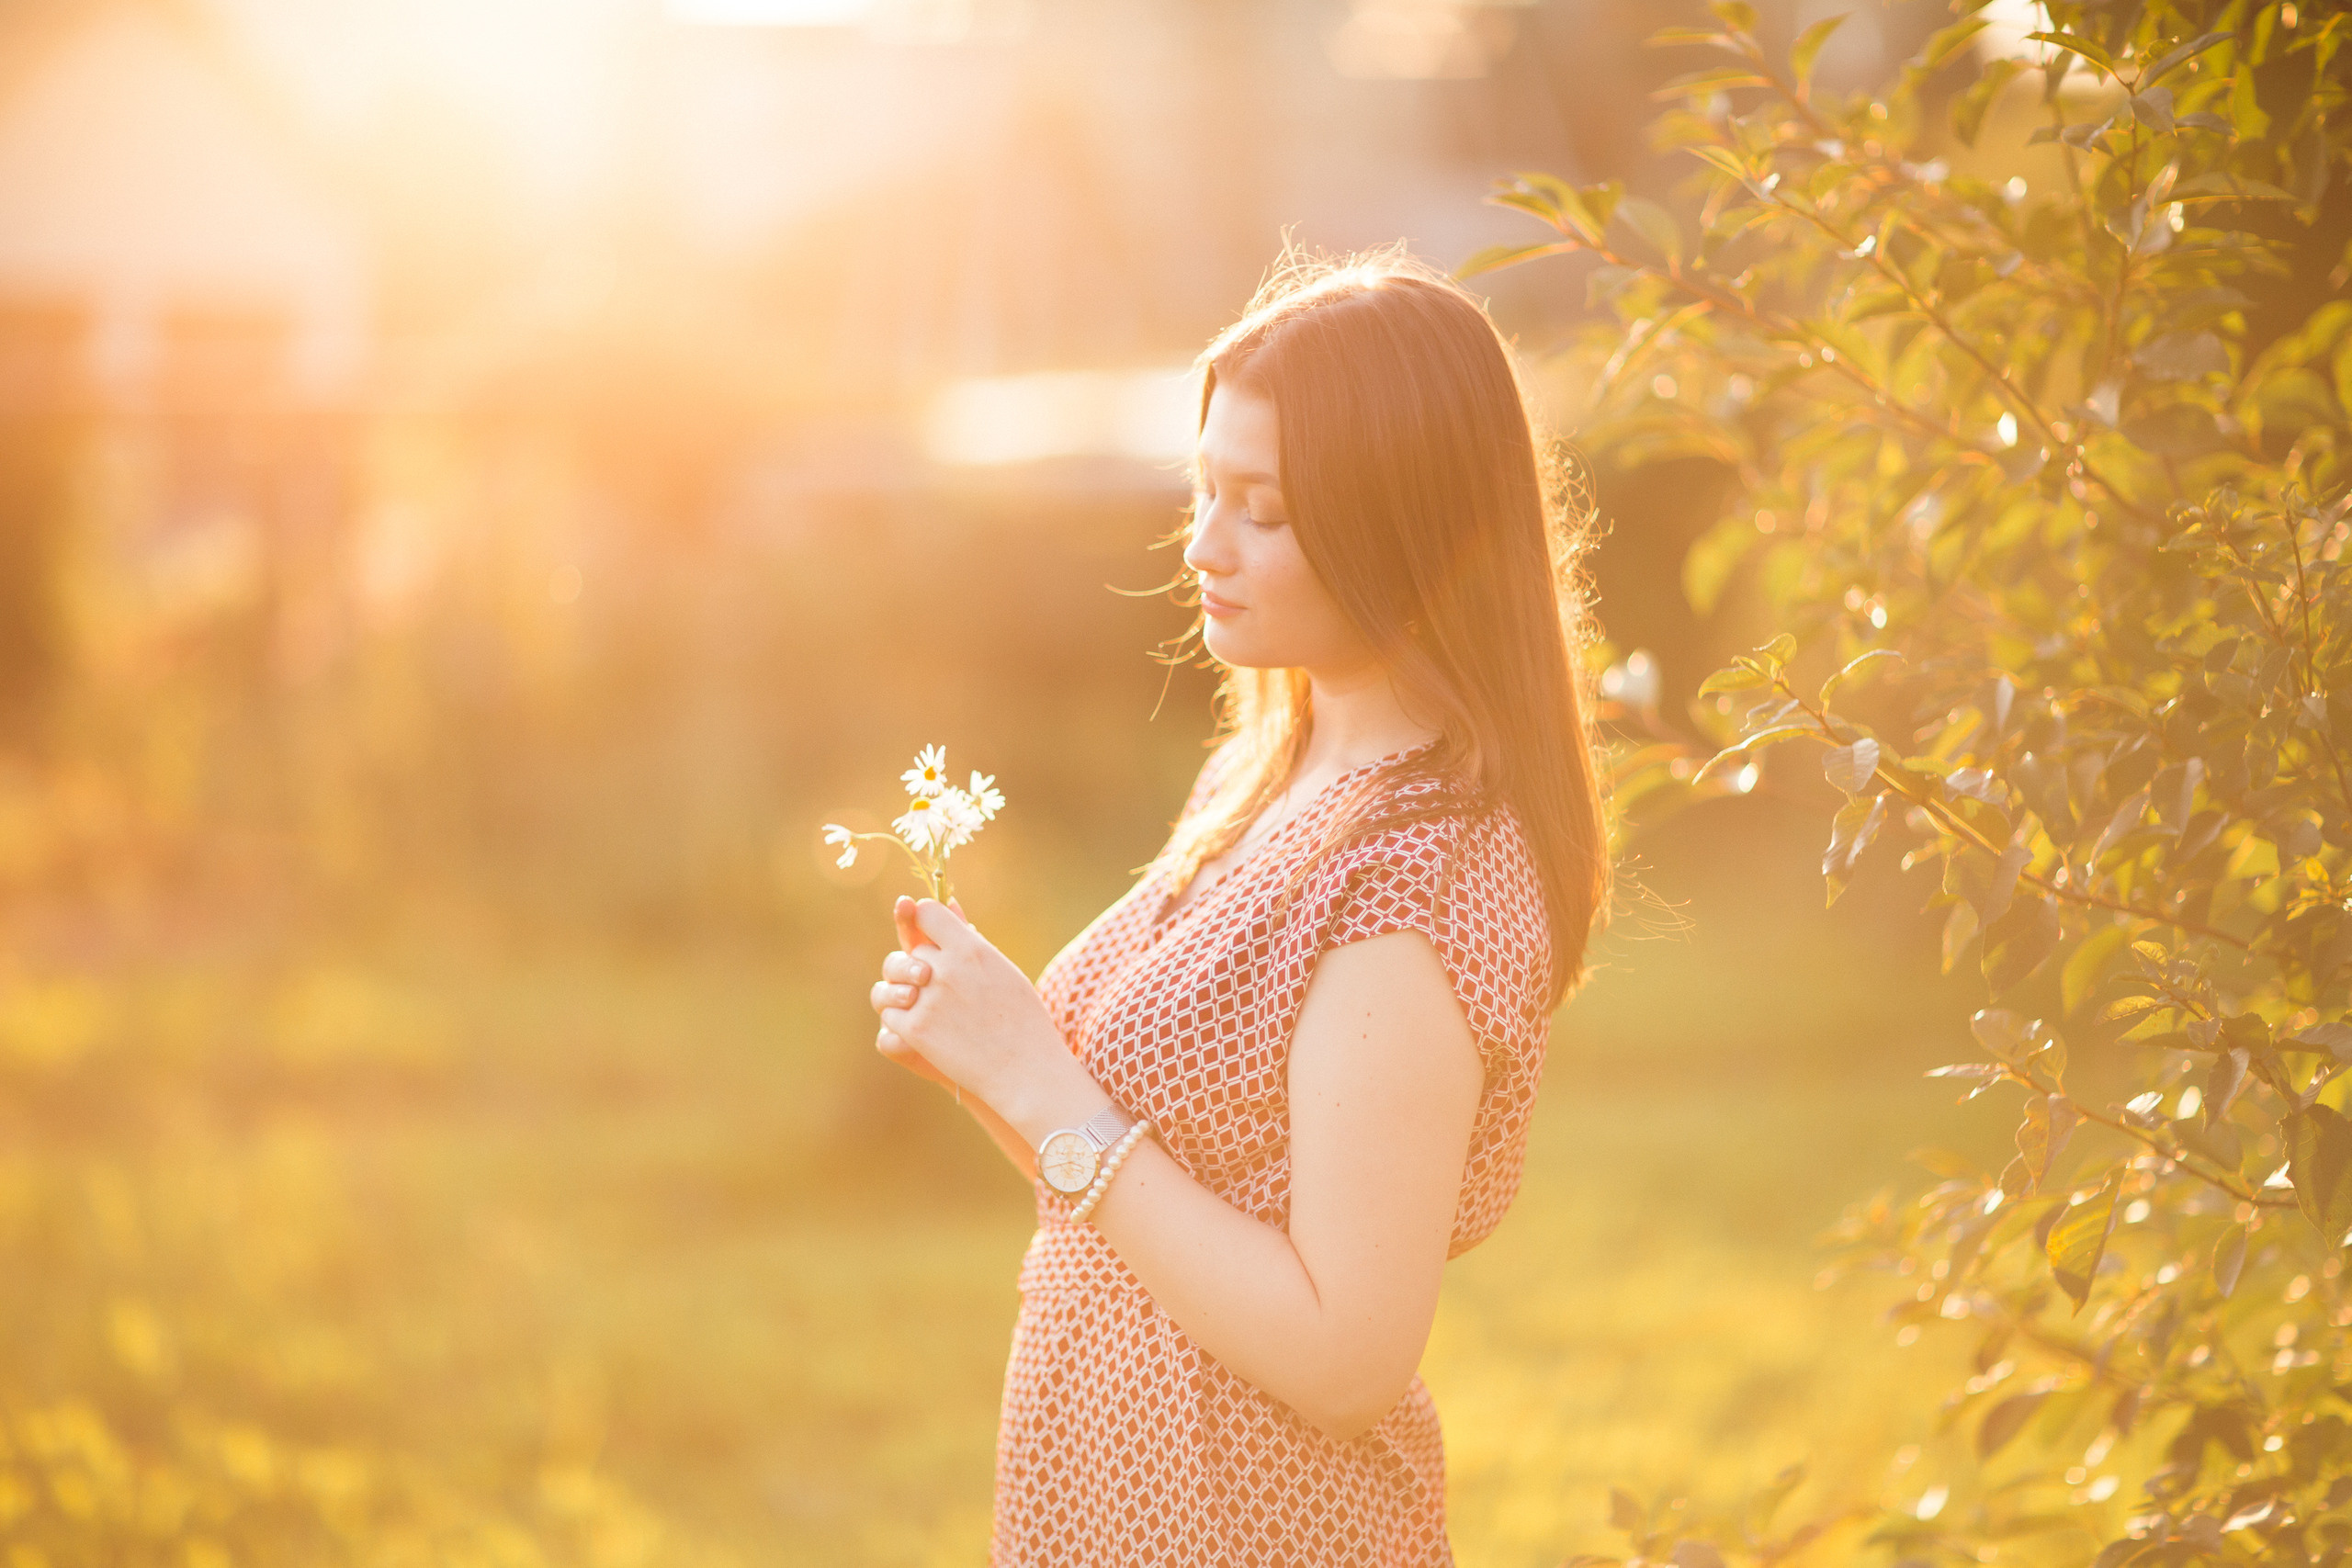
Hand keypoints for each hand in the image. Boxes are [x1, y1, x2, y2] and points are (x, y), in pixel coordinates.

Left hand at [874, 897, 1100, 1139]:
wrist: (1026, 1071)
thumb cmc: (1022, 1019)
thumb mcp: (1002, 970)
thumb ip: (969, 938)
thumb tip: (950, 902)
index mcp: (970, 948)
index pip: (927, 912)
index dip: (923, 923)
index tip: (929, 938)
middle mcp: (946, 969)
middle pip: (910, 952)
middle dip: (918, 968)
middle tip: (936, 987)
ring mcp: (928, 999)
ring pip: (892, 983)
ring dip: (902, 994)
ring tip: (924, 1008)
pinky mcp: (916, 1030)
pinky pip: (890, 1015)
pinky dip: (901, 1023)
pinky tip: (921, 1033)